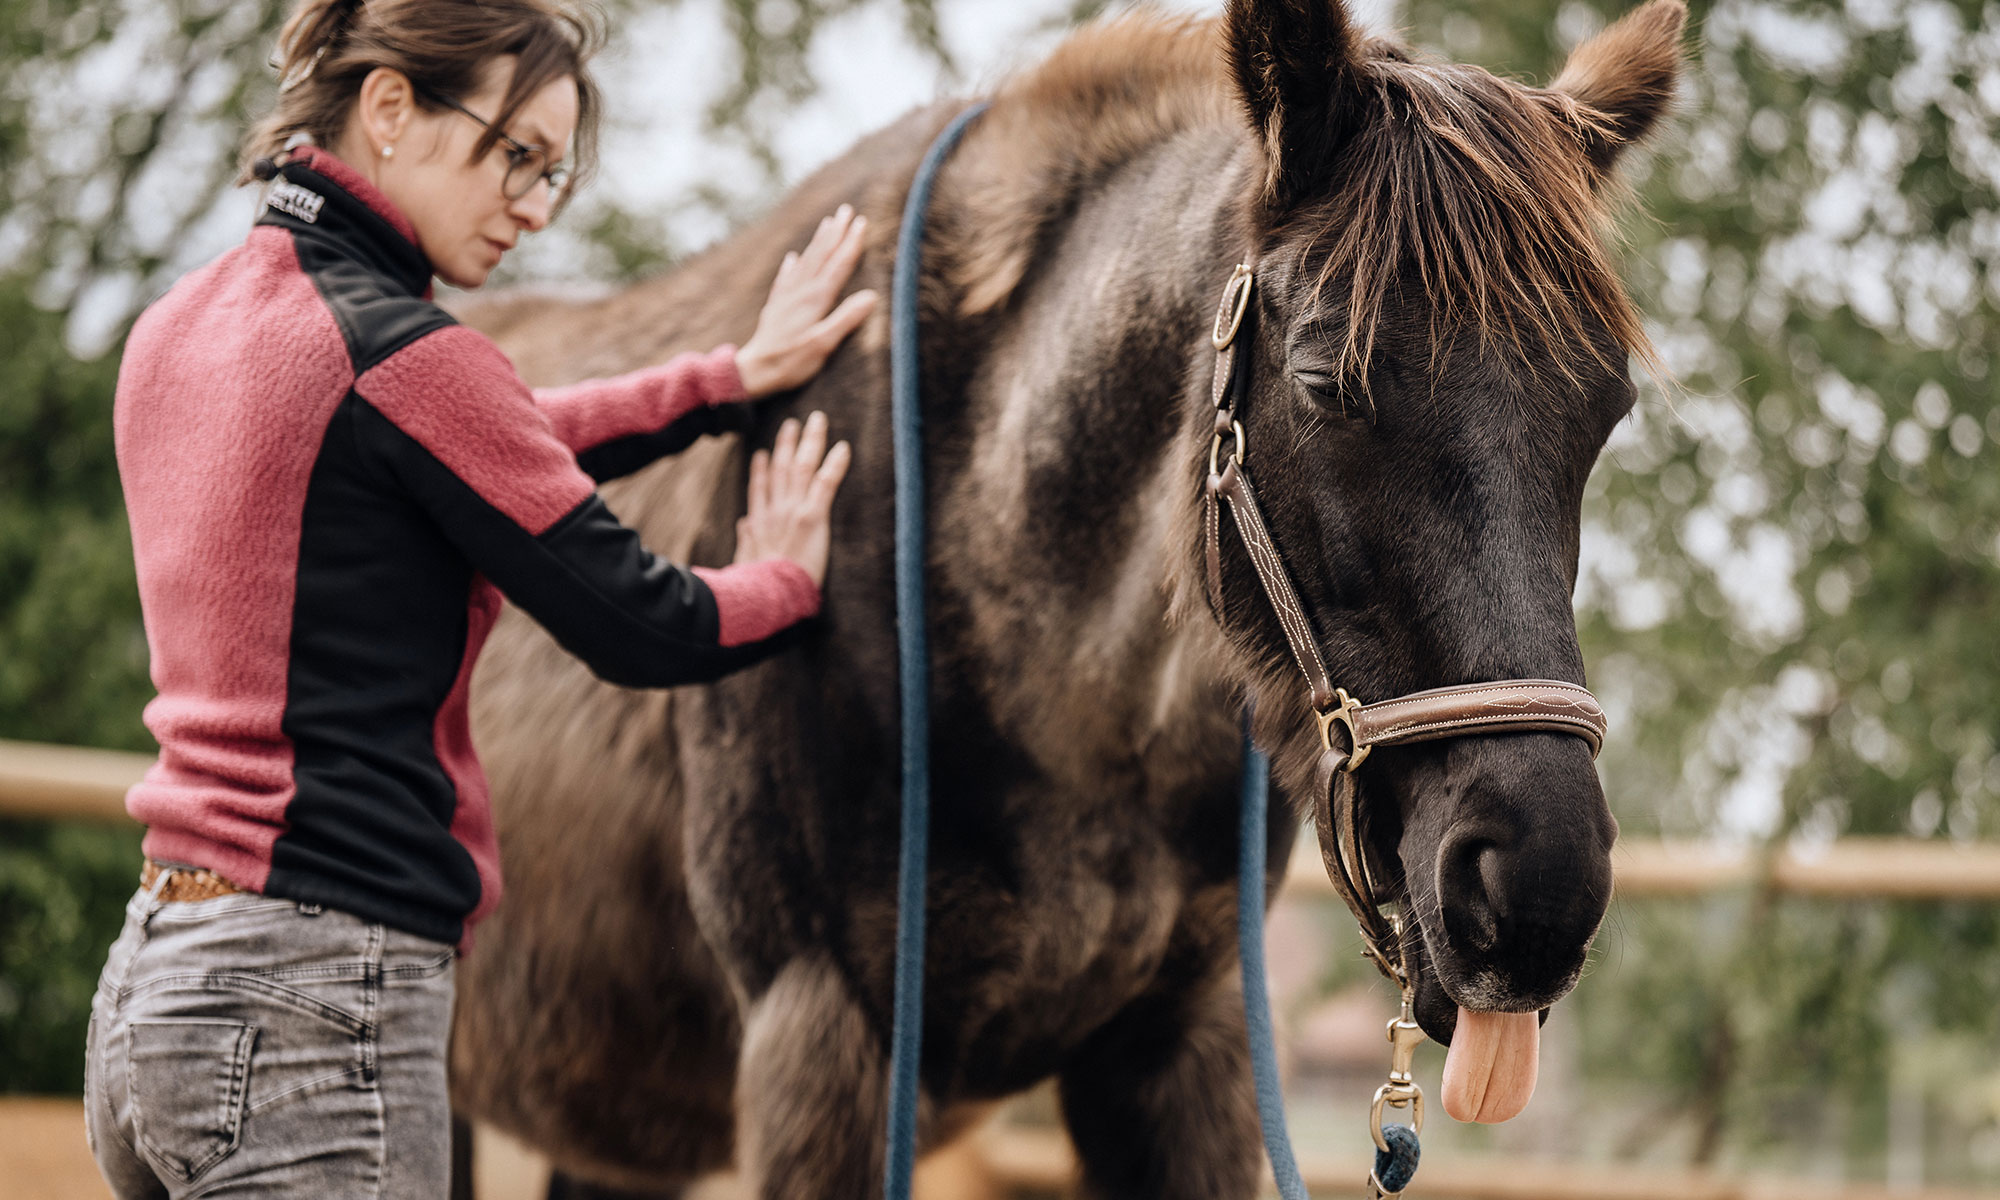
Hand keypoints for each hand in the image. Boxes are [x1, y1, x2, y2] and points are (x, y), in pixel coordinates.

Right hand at [734, 411, 851, 587]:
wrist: (766, 593)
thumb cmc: (756, 583)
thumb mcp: (744, 558)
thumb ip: (745, 538)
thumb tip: (743, 523)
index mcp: (758, 522)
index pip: (759, 488)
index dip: (762, 469)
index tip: (763, 453)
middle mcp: (774, 509)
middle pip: (781, 468)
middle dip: (787, 443)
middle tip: (793, 424)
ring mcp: (792, 510)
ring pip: (802, 467)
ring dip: (811, 441)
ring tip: (817, 421)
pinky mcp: (811, 517)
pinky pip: (825, 482)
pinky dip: (835, 463)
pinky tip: (843, 447)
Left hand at [735, 205, 877, 397]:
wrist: (753, 370)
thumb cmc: (791, 362)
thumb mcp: (824, 344)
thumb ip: (846, 318)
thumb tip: (871, 297)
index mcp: (815, 299)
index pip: (838, 265)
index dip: (851, 243)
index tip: (862, 223)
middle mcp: (801, 292)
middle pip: (822, 255)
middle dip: (836, 232)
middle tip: (847, 210)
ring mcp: (787, 298)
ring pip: (805, 261)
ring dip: (818, 242)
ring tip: (826, 223)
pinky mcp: (776, 307)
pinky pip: (785, 278)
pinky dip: (791, 266)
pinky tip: (792, 258)